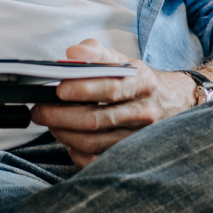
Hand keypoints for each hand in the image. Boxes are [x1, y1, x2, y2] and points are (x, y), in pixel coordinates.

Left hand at [30, 39, 196, 167]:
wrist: (173, 103)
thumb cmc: (138, 81)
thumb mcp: (122, 60)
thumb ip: (95, 52)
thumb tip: (71, 53)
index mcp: (141, 83)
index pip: (110, 89)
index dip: (82, 90)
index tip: (57, 89)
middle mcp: (143, 112)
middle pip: (97, 120)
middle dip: (61, 116)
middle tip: (39, 110)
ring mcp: (138, 138)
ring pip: (94, 142)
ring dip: (64, 134)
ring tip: (49, 122)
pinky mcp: (130, 155)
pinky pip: (98, 160)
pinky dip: (77, 154)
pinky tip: (68, 141)